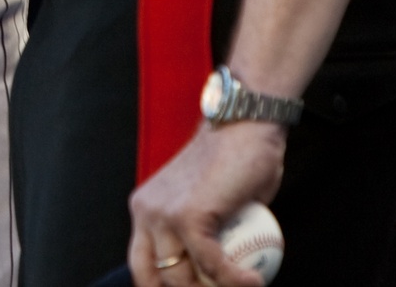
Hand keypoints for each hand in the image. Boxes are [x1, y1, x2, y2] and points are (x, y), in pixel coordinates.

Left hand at [127, 122, 285, 285]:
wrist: (244, 123)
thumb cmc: (234, 161)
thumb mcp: (204, 201)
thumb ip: (197, 233)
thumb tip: (209, 274)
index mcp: (145, 208)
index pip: (142, 266)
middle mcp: (147, 212)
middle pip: (155, 278)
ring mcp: (165, 214)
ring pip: (182, 278)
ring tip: (243, 285)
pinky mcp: (189, 216)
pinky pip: (213, 266)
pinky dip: (236, 280)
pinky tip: (254, 282)